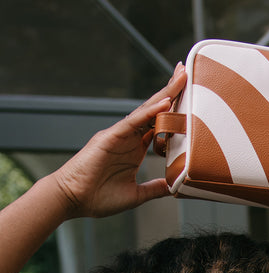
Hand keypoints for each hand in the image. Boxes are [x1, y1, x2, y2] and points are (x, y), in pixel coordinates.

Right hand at [51, 64, 187, 219]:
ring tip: (181, 77)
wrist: (74, 201)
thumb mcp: (137, 194)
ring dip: (165, 94)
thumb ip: (155, 188)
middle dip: (171, 92)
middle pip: (154, 110)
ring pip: (146, 111)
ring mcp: (119, 135)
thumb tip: (174, 187)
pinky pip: (133, 122)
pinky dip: (150, 113)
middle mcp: (128, 138)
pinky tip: (166, 103)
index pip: (158, 125)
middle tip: (185, 71)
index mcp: (135, 149)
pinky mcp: (110, 138)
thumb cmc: (100, 198)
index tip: (190, 98)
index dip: (174, 111)